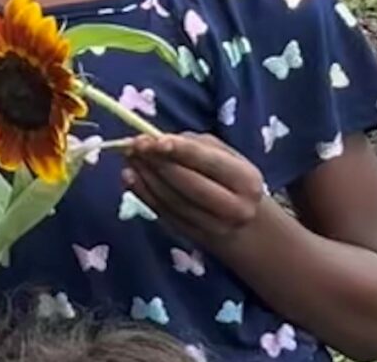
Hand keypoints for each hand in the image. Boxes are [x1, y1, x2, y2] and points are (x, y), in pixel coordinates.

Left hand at [121, 132, 272, 248]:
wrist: (246, 225)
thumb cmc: (230, 179)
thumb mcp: (225, 156)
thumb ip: (195, 144)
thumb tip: (156, 138)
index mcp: (246, 179)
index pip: (210, 162)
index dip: (179, 150)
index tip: (151, 140)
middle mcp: (235, 207)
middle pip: (189, 184)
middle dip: (158, 163)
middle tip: (133, 146)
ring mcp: (214, 226)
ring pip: (173, 200)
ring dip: (146, 177)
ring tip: (129, 158)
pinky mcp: (194, 237)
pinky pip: (165, 214)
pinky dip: (144, 194)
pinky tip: (129, 178)